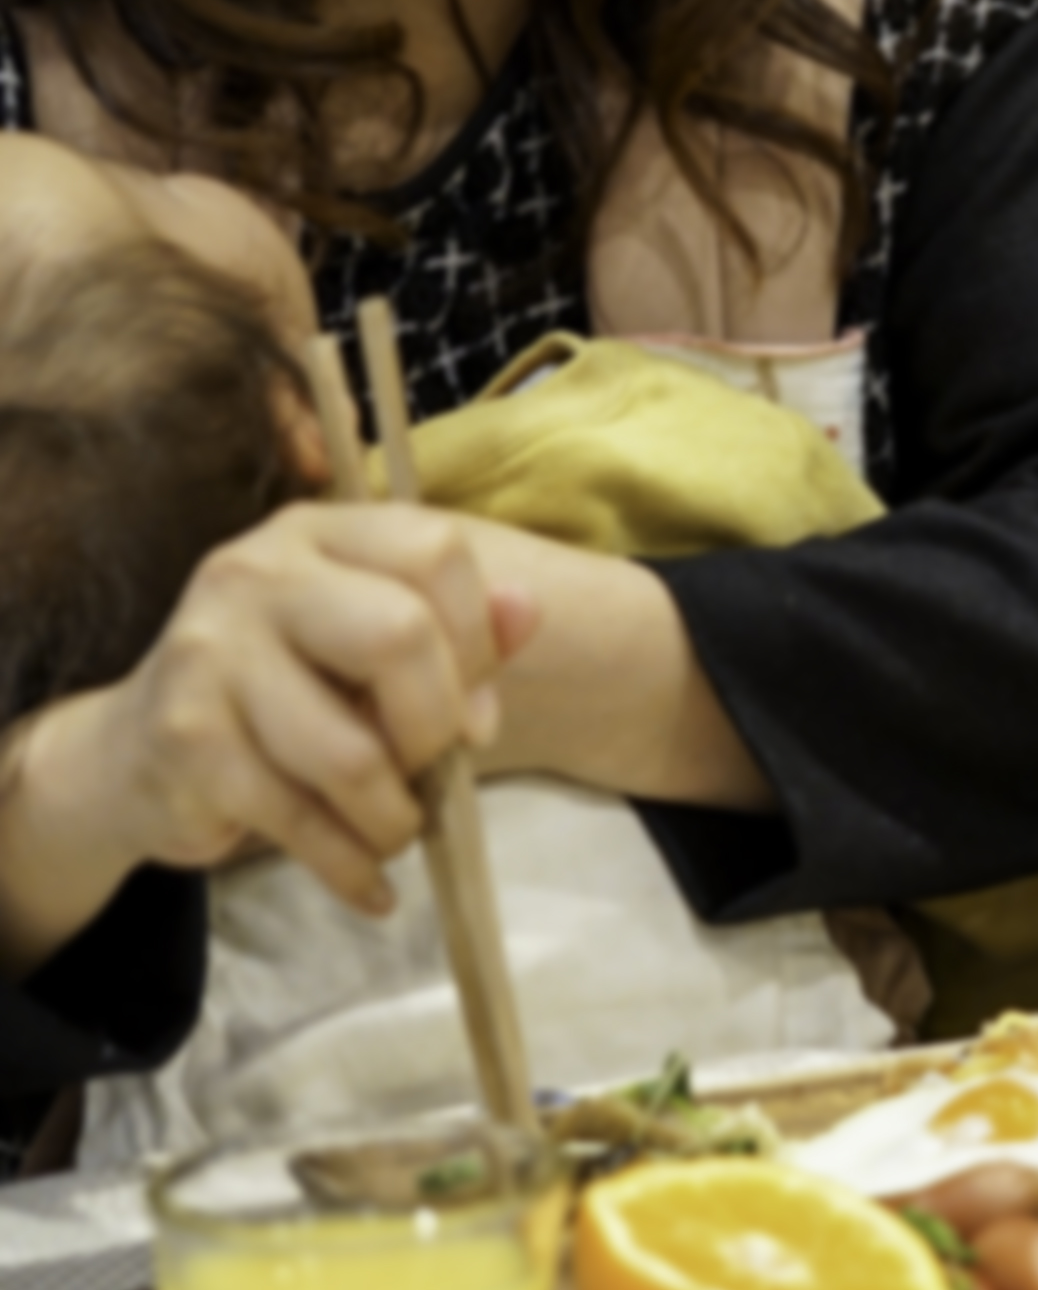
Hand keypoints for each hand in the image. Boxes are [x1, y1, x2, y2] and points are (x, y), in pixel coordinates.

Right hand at [2, 505, 534, 961]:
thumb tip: (528, 611)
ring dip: (393, 817)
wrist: (131, 758)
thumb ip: (458, 630)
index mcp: (319, 532)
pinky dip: (348, 865)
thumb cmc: (283, 695)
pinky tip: (368, 883)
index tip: (476, 710)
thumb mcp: (368, 647)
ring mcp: (208, 651)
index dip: (477, 639)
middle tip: (432, 770)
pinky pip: (297, 817)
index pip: (434, 549)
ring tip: (395, 831)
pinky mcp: (183, 738)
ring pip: (350, 751)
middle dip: (435, 728)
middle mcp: (254, 573)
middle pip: (399, 636)